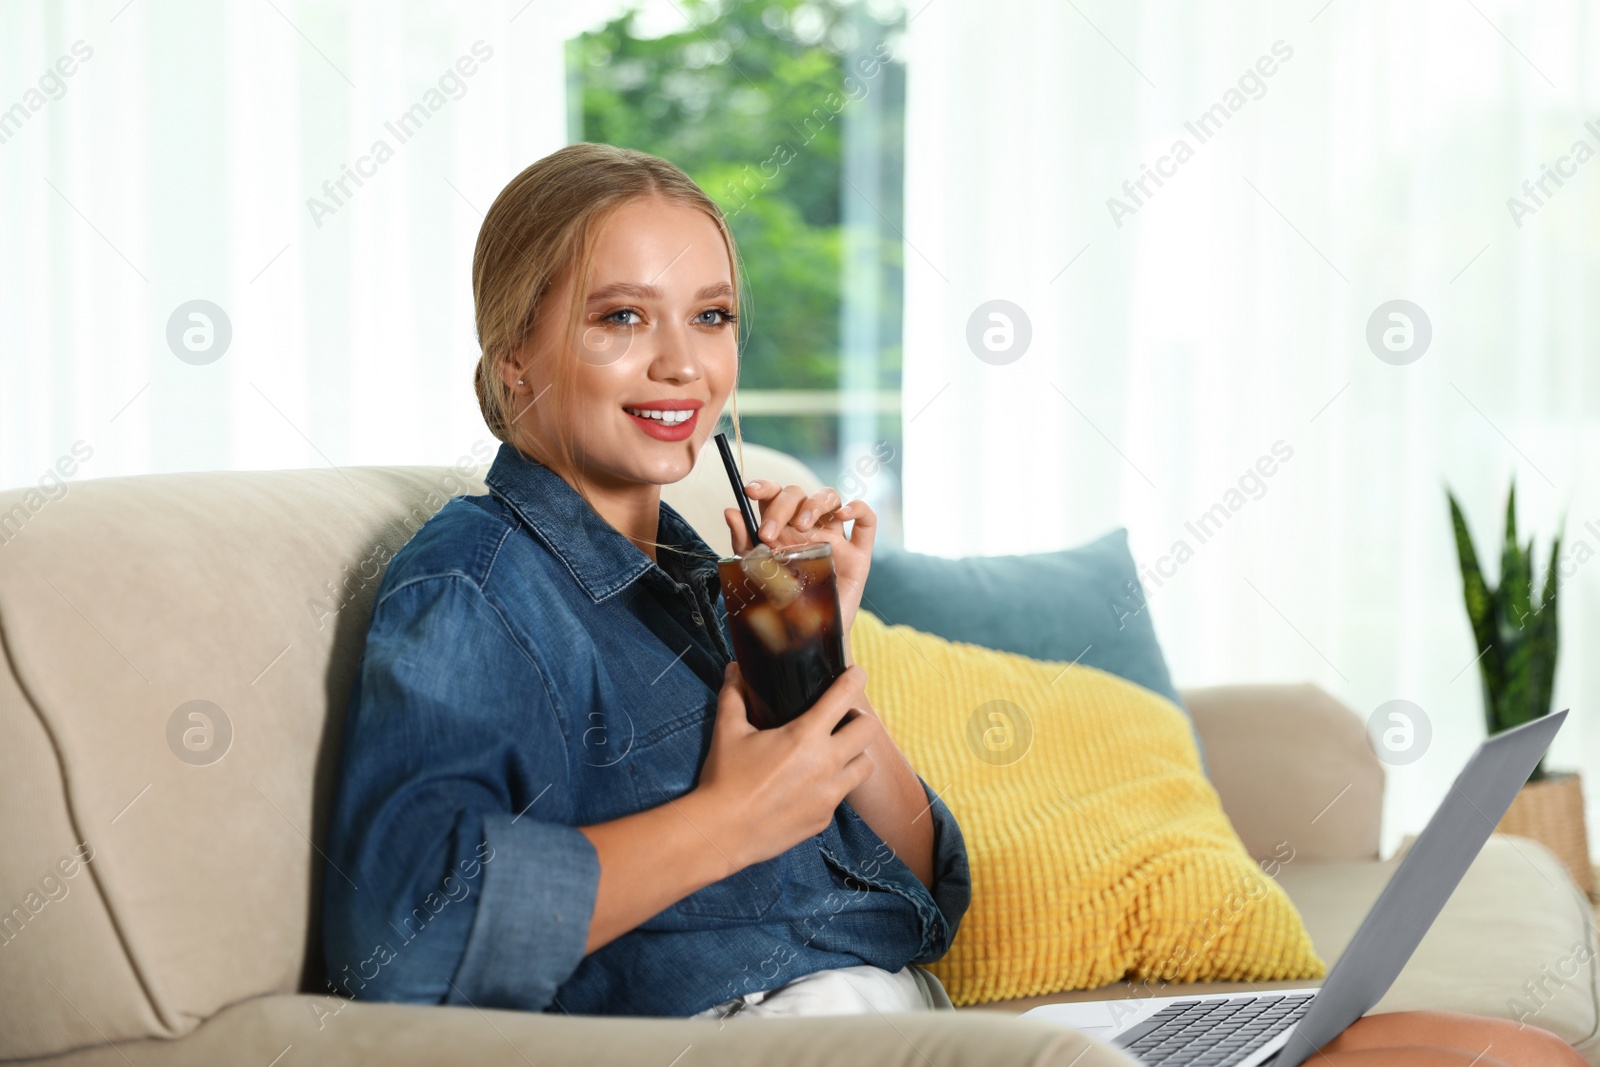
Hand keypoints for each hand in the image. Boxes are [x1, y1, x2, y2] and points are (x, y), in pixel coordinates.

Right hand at [694, 662, 883, 869]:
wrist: (721, 832)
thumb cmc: (725, 779)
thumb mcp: (727, 731)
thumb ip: (734, 695)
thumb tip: (733, 669)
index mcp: (805, 735)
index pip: (844, 696)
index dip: (855, 678)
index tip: (856, 674)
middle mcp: (826, 763)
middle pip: (868, 730)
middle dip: (858, 719)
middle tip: (841, 719)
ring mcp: (829, 794)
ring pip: (865, 765)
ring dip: (855, 754)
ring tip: (835, 752)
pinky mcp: (824, 818)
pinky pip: (841, 795)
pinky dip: (833, 785)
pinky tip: (811, 785)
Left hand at [723, 481, 876, 633]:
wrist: (806, 637)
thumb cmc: (781, 603)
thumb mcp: (757, 571)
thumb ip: (744, 542)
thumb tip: (730, 512)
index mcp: (783, 527)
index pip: (776, 494)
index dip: (765, 486)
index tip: (750, 492)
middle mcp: (809, 527)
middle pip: (800, 494)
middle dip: (782, 507)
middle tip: (769, 533)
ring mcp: (836, 538)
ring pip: (831, 497)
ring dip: (814, 504)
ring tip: (802, 526)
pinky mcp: (858, 555)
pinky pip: (867, 522)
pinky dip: (859, 508)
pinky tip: (844, 514)